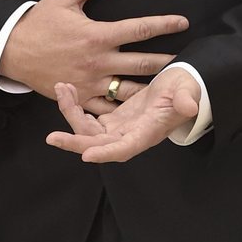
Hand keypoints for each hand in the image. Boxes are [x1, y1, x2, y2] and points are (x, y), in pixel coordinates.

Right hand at [0, 0, 187, 106]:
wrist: (12, 51)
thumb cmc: (40, 22)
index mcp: (97, 34)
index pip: (139, 29)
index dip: (164, 24)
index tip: (183, 22)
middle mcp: (98, 61)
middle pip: (142, 63)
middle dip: (167, 62)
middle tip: (187, 62)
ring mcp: (90, 82)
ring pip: (129, 90)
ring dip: (150, 88)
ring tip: (169, 87)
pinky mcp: (80, 97)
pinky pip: (107, 107)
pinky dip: (124, 108)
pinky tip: (140, 108)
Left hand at [47, 66, 201, 162]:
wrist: (181, 85)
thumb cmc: (186, 89)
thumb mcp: (188, 90)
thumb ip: (186, 99)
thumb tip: (189, 106)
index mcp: (147, 132)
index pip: (125, 148)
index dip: (106, 153)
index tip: (87, 156)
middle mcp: (130, 136)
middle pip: (98, 146)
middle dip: (74, 143)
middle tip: (52, 138)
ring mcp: (119, 129)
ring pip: (88, 132)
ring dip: (71, 114)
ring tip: (61, 89)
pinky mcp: (113, 119)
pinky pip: (88, 120)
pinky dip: (75, 107)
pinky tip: (66, 90)